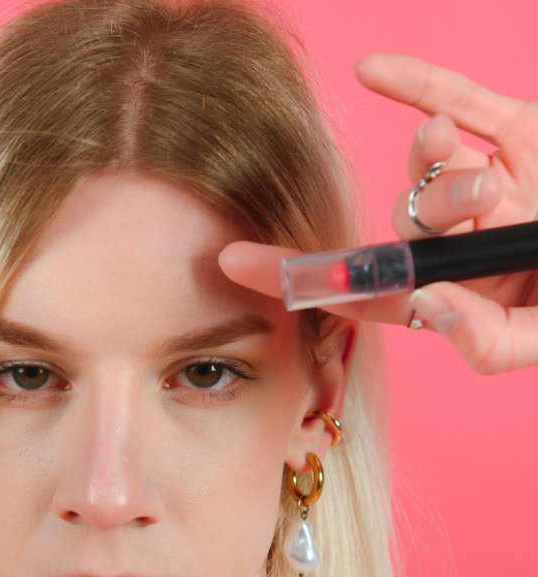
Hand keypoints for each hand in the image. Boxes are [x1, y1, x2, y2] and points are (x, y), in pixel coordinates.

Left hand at [220, 55, 537, 373]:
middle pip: (408, 226)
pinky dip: (418, 85)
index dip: (300, 279)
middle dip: (443, 219)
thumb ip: (489, 342)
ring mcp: (487, 186)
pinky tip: (371, 70)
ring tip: (503, 186)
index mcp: (459, 297)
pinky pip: (461, 104)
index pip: (364, 291)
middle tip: (492, 218)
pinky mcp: (519, 133)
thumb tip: (421, 302)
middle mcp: (461, 244)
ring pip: (434, 170)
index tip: (233, 263)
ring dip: (458, 174)